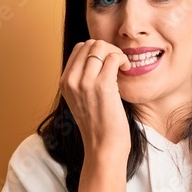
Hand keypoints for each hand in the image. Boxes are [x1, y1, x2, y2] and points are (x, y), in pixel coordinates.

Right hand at [59, 39, 132, 160]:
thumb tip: (98, 59)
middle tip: (118, 64)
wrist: (103, 147)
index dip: (97, 50)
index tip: (109, 63)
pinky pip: (113, 57)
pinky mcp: (102, 86)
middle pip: (90, 44)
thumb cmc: (98, 126)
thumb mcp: (81, 101)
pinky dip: (123, 59)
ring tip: (123, 67)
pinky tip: (127, 69)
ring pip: (101, 46)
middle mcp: (71, 80)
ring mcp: (85, 82)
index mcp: (64, 82)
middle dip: (108, 49)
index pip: (79, 48)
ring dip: (116, 53)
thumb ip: (83, 81)